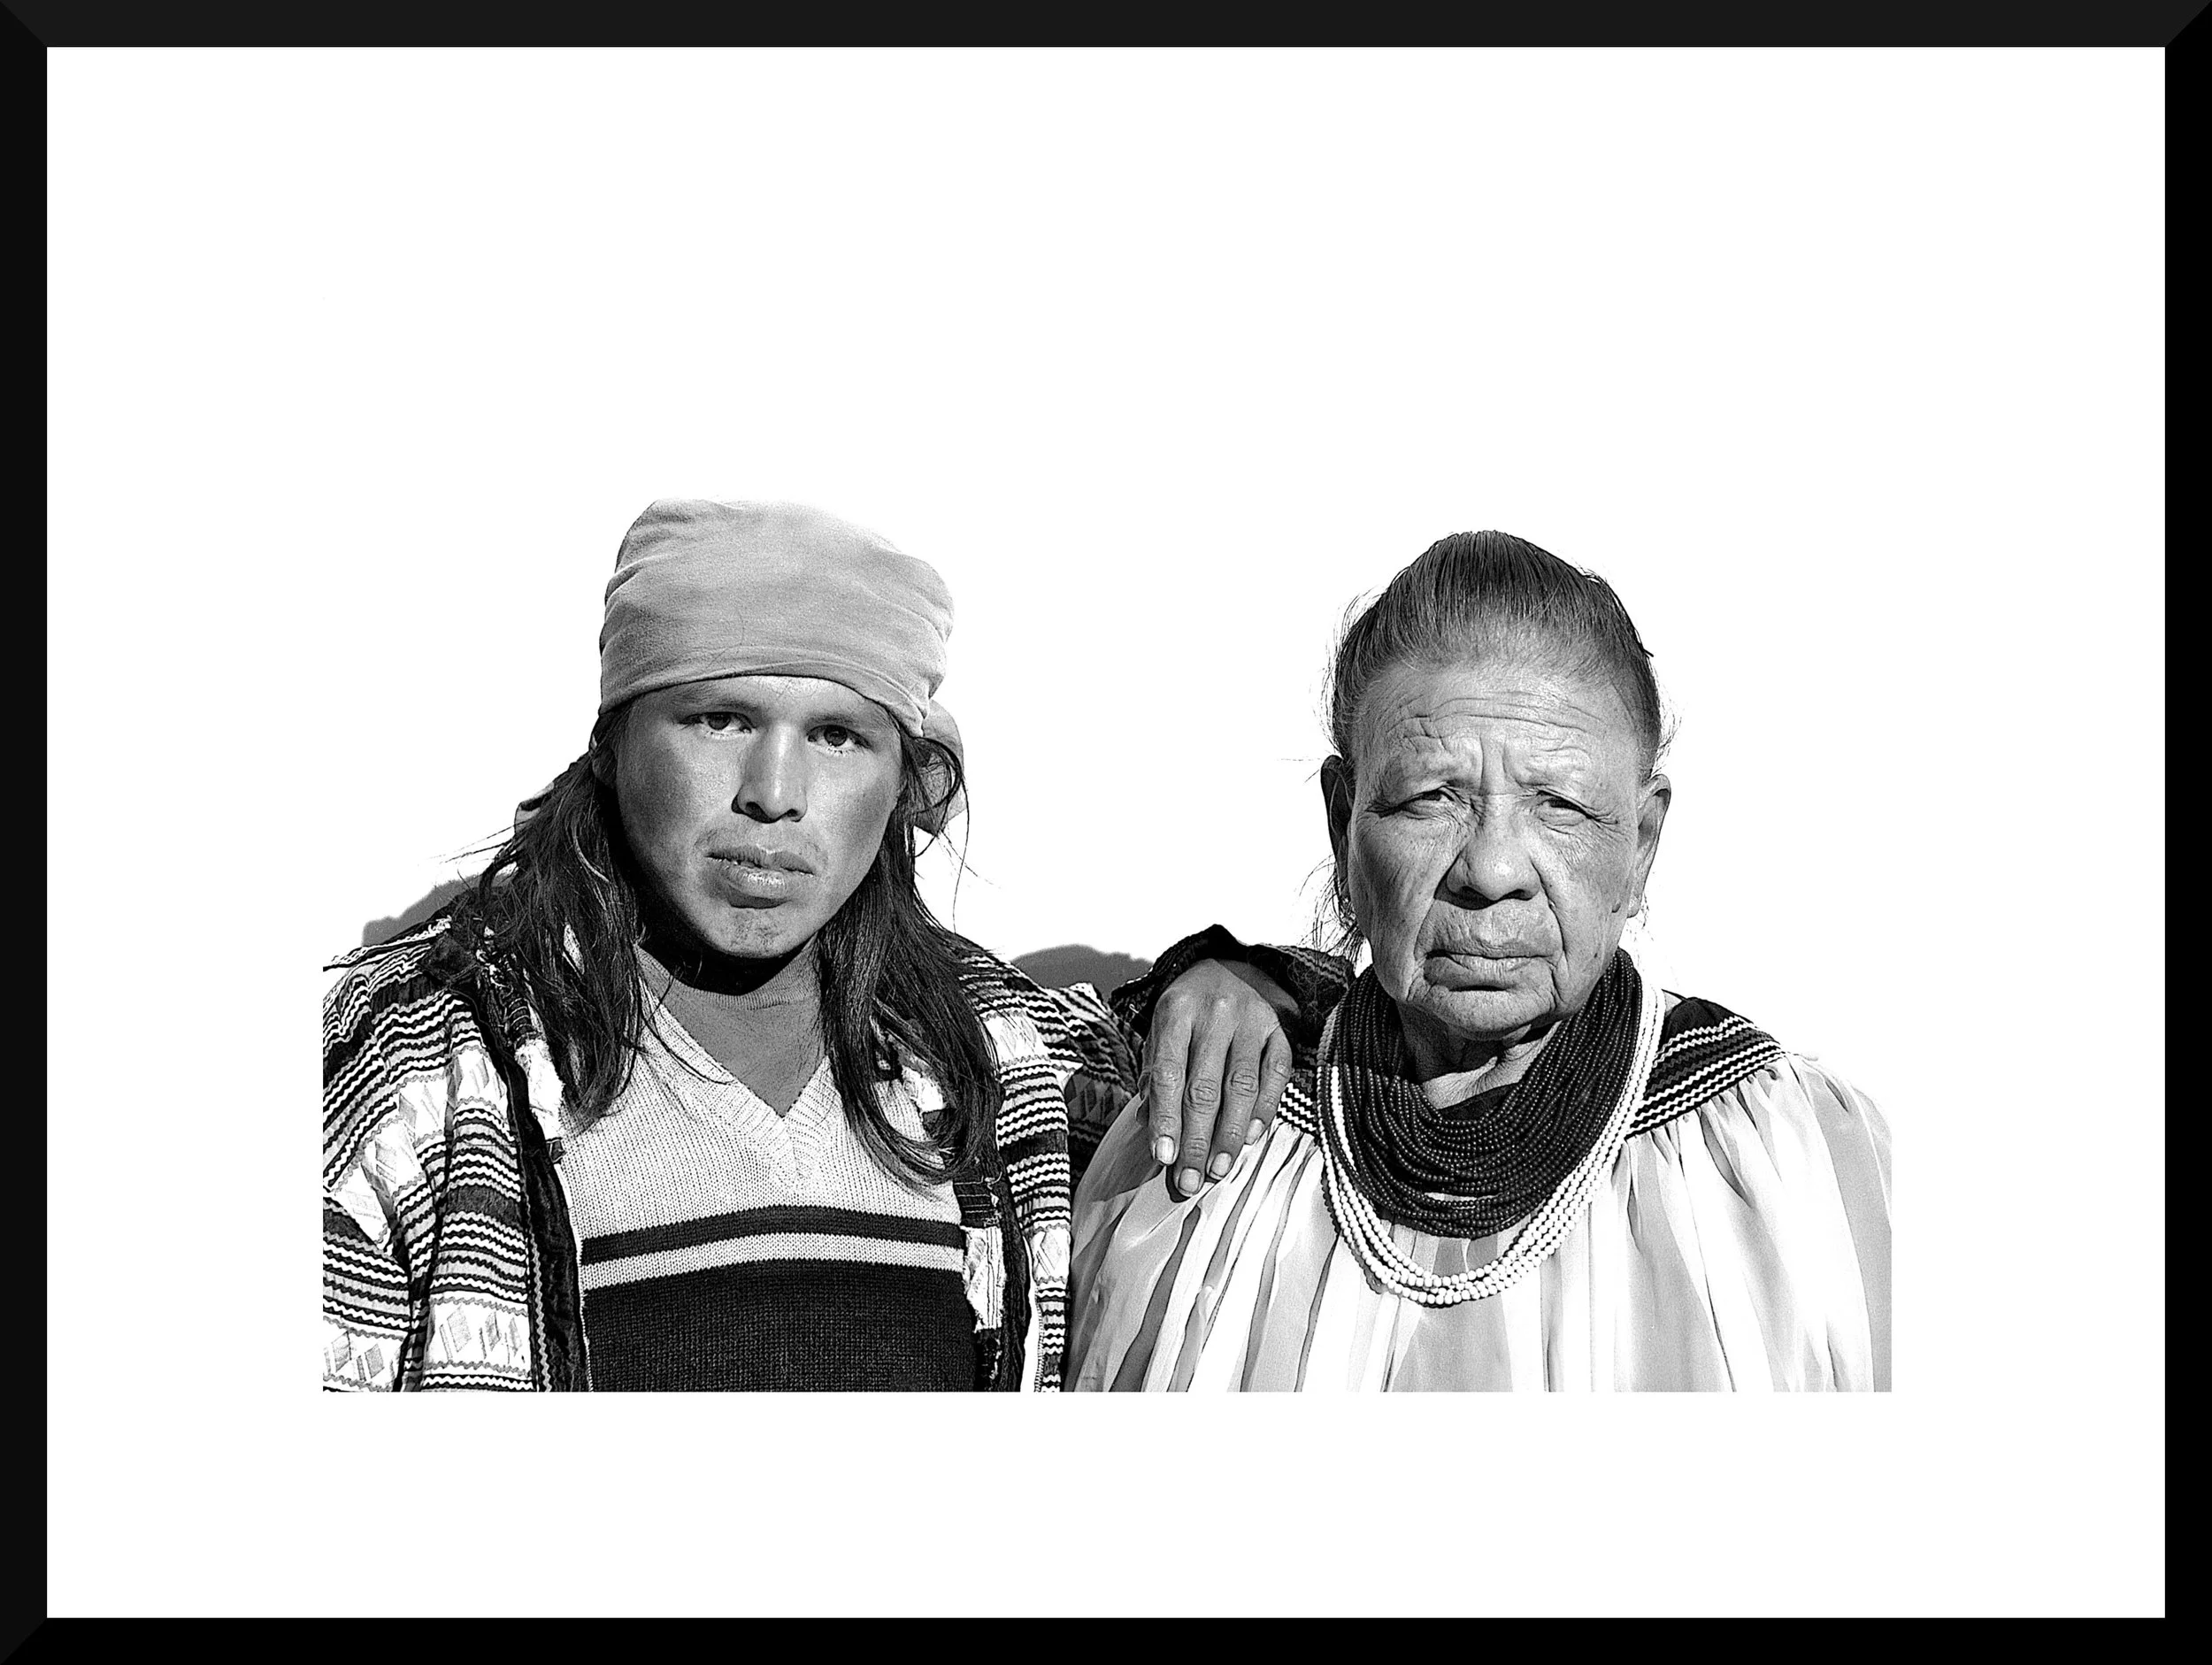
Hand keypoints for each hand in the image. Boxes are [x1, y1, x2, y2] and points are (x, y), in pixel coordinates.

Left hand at [1145, 958, 1296, 1198]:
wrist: (1232, 966)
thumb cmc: (1189, 1009)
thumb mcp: (1162, 1029)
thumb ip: (1156, 1072)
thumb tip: (1149, 1123)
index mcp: (1177, 1011)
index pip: (1170, 1072)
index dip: (1166, 1117)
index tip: (1163, 1156)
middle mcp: (1216, 1014)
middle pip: (1205, 1087)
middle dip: (1197, 1140)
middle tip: (1190, 1180)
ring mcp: (1252, 1021)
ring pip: (1241, 1087)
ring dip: (1229, 1135)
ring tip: (1218, 1170)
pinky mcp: (1279, 1030)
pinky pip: (1275, 1076)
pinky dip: (1263, 1110)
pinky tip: (1250, 1138)